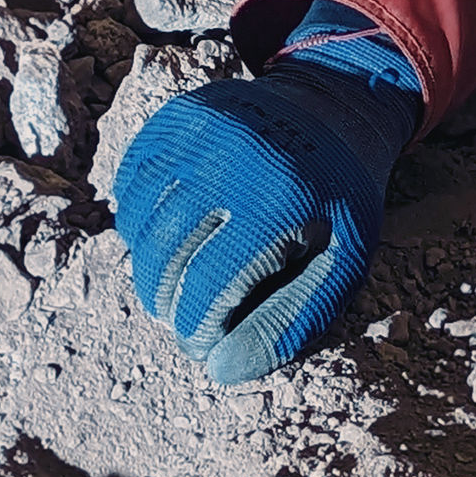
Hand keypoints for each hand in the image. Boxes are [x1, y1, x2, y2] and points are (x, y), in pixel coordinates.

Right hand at [113, 36, 417, 384]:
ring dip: (149, 267)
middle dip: (167, 303)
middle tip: (184, 320)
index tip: (203, 347)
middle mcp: (228, 161)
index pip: (208, 287)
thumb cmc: (341, 198)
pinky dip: (140, 221)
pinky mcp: (173, 118)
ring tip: (176, 285)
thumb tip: (223, 370)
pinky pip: (131, 185)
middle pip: (164, 256)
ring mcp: (195, 134)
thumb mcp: (344, 262)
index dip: (197, 329)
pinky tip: (170, 236)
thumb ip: (290, 320)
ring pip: (140, 223)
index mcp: (278, 201)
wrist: (336, 107)